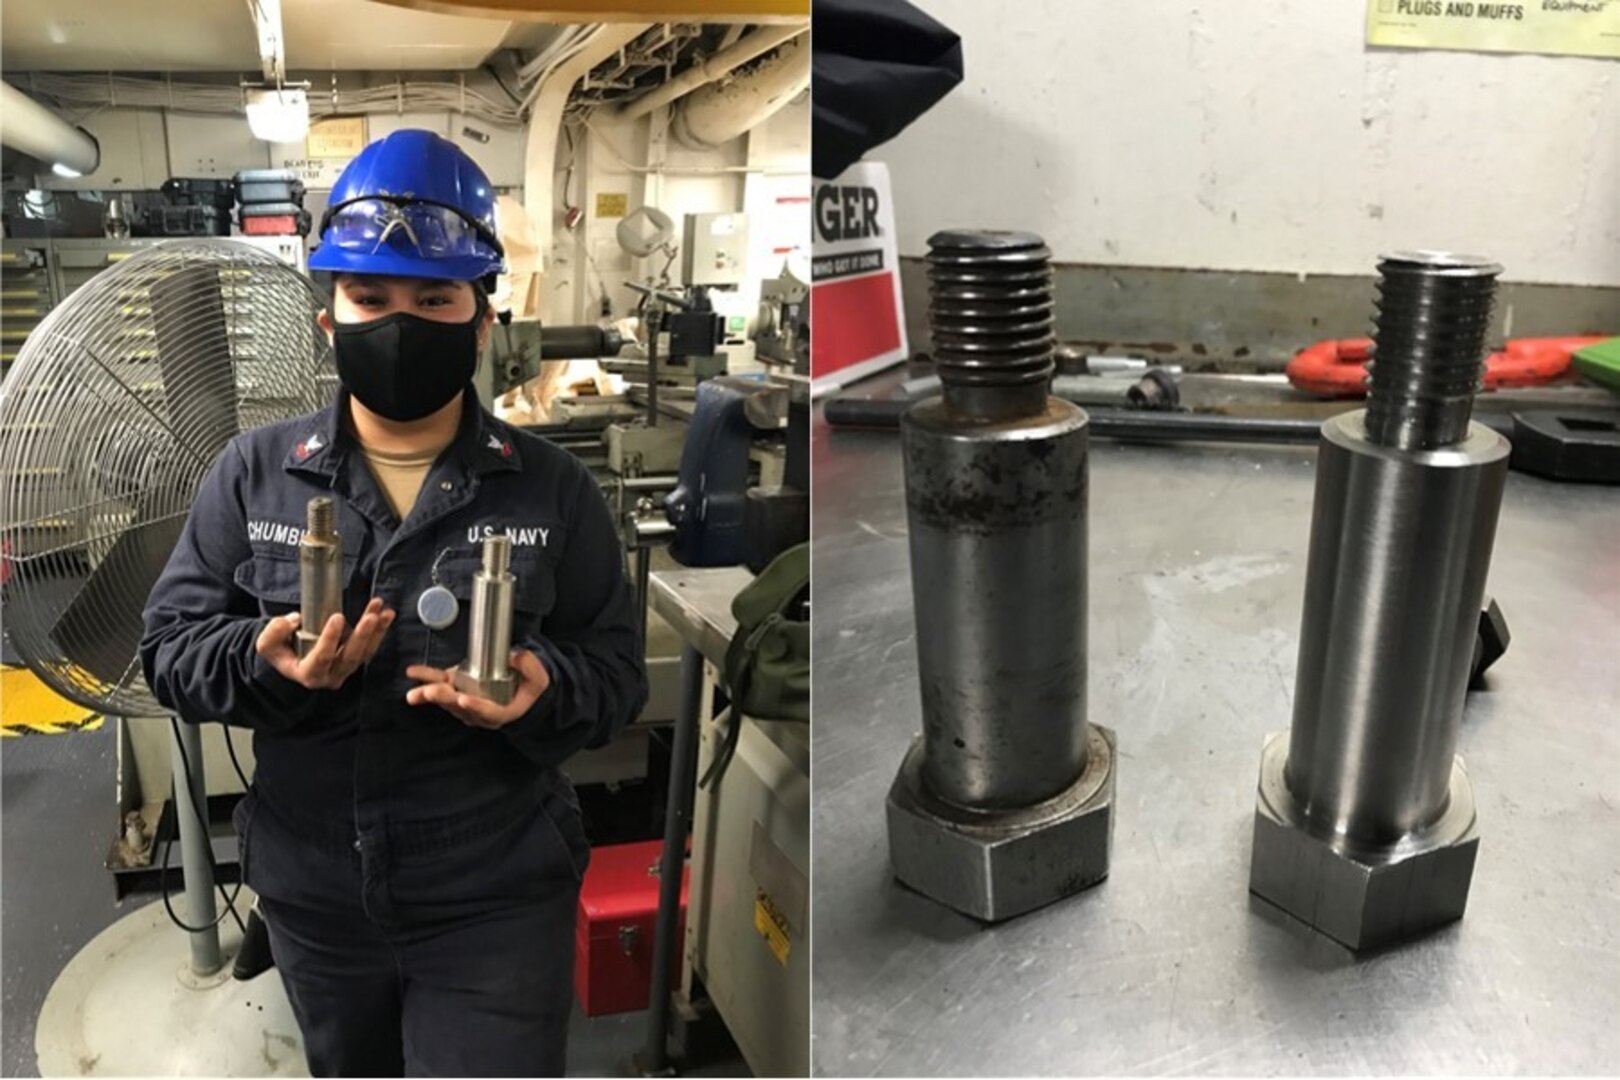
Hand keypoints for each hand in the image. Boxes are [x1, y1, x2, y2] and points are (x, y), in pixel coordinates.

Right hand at [256, 598, 396, 689]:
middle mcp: (331, 676)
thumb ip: (274, 633)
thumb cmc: (279, 651)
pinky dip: (379, 629)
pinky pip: (370, 646)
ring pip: (365, 651)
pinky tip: (385, 613)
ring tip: (385, 612)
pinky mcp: (355, 659)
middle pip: (350, 657)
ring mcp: (345, 669)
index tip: (336, 616)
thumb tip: (293, 620)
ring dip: (377, 630)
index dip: (330, 638)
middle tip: (371, 617)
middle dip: (362, 635)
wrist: (290, 657)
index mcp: (308, 674)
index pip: (322, 658)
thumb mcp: (267, 644)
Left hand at [405, 650, 550, 729]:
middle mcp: (480, 712)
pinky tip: (413, 674)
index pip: (489, 712)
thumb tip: (516, 656)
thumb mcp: (539, 678)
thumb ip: (530, 667)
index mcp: (503, 711)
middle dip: (445, 700)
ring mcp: (466, 702)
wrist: (522, 692)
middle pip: (460, 708)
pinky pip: (440, 686)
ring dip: (429, 695)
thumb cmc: (530, 687)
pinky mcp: (457, 690)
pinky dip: (426, 680)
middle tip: (433, 693)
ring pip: (446, 701)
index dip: (476, 707)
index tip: (464, 699)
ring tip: (415, 692)